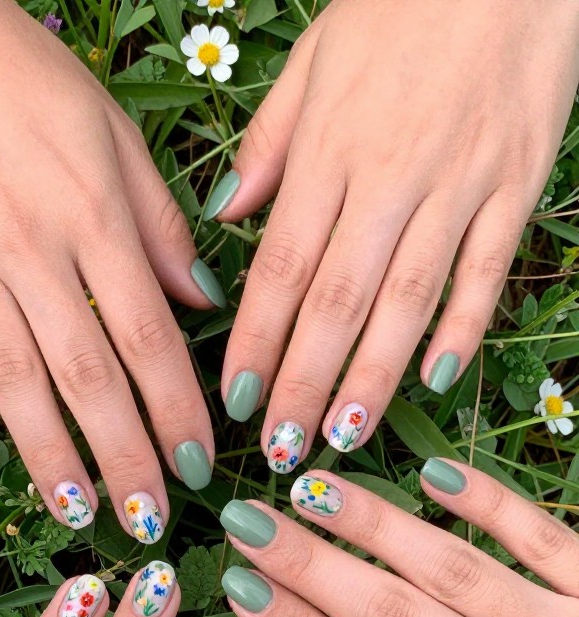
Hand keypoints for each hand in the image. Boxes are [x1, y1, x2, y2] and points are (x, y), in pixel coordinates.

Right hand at [0, 0, 222, 536]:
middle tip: (149, 520)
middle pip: (86, 374)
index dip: (177, 410)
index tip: (199, 467)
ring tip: (79, 513)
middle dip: (123, 457)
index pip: (149, 336)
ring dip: (48, 454)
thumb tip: (206, 303)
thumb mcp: (116, 137)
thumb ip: (162, 227)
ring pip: (12, 377)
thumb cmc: (29, 82)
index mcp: (94, 214)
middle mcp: (30, 245)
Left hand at [217, 0, 578, 466]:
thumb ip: (269, 146)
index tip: (234, 401)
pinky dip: (462, 328)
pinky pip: (485, 271)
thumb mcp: (314, 62)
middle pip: (338, 301)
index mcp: (329, 151)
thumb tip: (225, 216)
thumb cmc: (399, 7)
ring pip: (408, 301)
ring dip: (373, 378)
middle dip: (304, 383)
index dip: (256, 341)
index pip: (281, 267)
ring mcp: (456, 186)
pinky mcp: (514, 188)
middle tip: (280, 450)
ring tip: (342, 439)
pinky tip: (435, 380)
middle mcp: (387, 178)